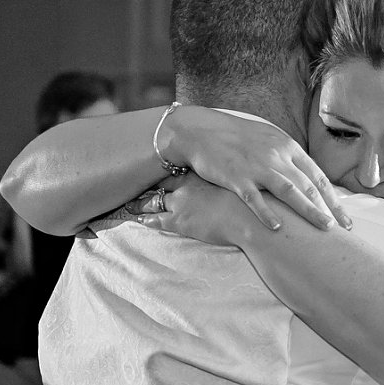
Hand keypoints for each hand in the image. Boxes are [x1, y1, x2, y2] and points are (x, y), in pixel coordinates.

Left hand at [133, 175, 256, 247]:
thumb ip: (237, 175)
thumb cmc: (254, 202)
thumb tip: (245, 170)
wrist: (251, 220)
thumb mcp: (245, 181)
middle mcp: (187, 185)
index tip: (156, 163)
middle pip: (161, 181)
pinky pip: (156, 219)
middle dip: (148, 181)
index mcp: (202, 173)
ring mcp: (181, 202)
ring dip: (140, 202)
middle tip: (134, 179)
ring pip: (153, 199)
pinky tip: (138, 219)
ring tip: (129, 203)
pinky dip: (145, 219)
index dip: (165, 166)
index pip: (177, 167)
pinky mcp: (179, 221)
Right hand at [162, 106, 349, 231]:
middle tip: (344, 228)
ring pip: (290, 191)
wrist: (200, 130)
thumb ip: (287, 157)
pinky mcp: (237, 177)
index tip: (344, 216)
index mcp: (287, 146)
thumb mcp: (268, 140)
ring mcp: (257, 166)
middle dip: (329, 208)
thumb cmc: (235, 137)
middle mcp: (276, 155)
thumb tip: (305, 177)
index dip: (333, 197)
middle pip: (309, 185)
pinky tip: (278, 228)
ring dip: (309, 211)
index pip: (317, 175)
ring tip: (324, 228)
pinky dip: (267, 214)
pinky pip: (255, 199)